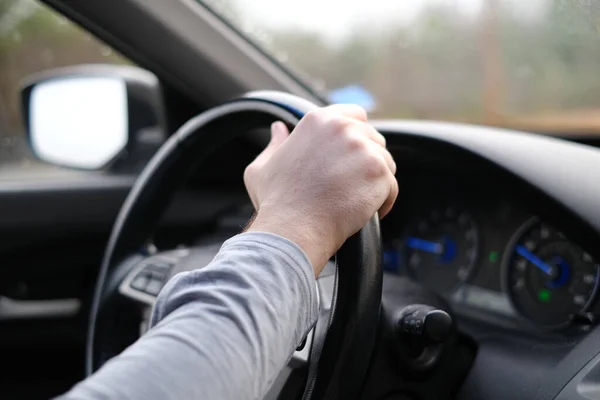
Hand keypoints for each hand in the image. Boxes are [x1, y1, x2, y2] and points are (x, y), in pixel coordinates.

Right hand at [244, 105, 397, 275]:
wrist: (293, 229)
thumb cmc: (276, 202)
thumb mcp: (262, 167)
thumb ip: (274, 144)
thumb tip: (278, 128)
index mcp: (318, 121)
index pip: (354, 115)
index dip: (355, 135)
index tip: (349, 157)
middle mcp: (343, 128)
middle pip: (372, 138)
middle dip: (366, 161)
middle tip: (349, 186)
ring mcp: (364, 149)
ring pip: (385, 161)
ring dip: (375, 181)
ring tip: (356, 201)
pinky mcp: (379, 172)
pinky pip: (392, 185)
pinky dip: (384, 201)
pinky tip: (368, 212)